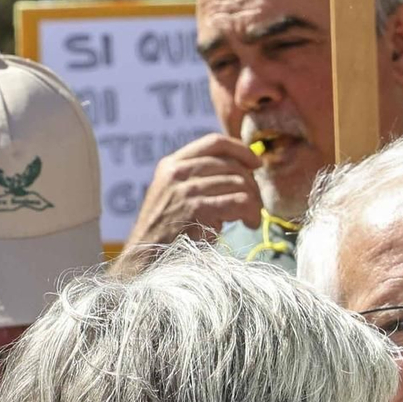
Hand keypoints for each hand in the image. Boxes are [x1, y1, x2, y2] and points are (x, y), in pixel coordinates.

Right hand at [122, 133, 262, 251]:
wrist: (147, 258)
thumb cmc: (166, 232)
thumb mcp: (173, 195)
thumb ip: (197, 177)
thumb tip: (241, 167)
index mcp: (171, 165)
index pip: (214, 143)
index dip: (241, 150)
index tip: (256, 163)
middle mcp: (177, 173)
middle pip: (231, 165)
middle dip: (251, 184)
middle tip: (255, 203)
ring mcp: (186, 190)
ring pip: (239, 183)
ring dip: (253, 202)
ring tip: (250, 217)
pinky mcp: (197, 208)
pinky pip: (240, 201)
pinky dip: (251, 213)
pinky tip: (248, 223)